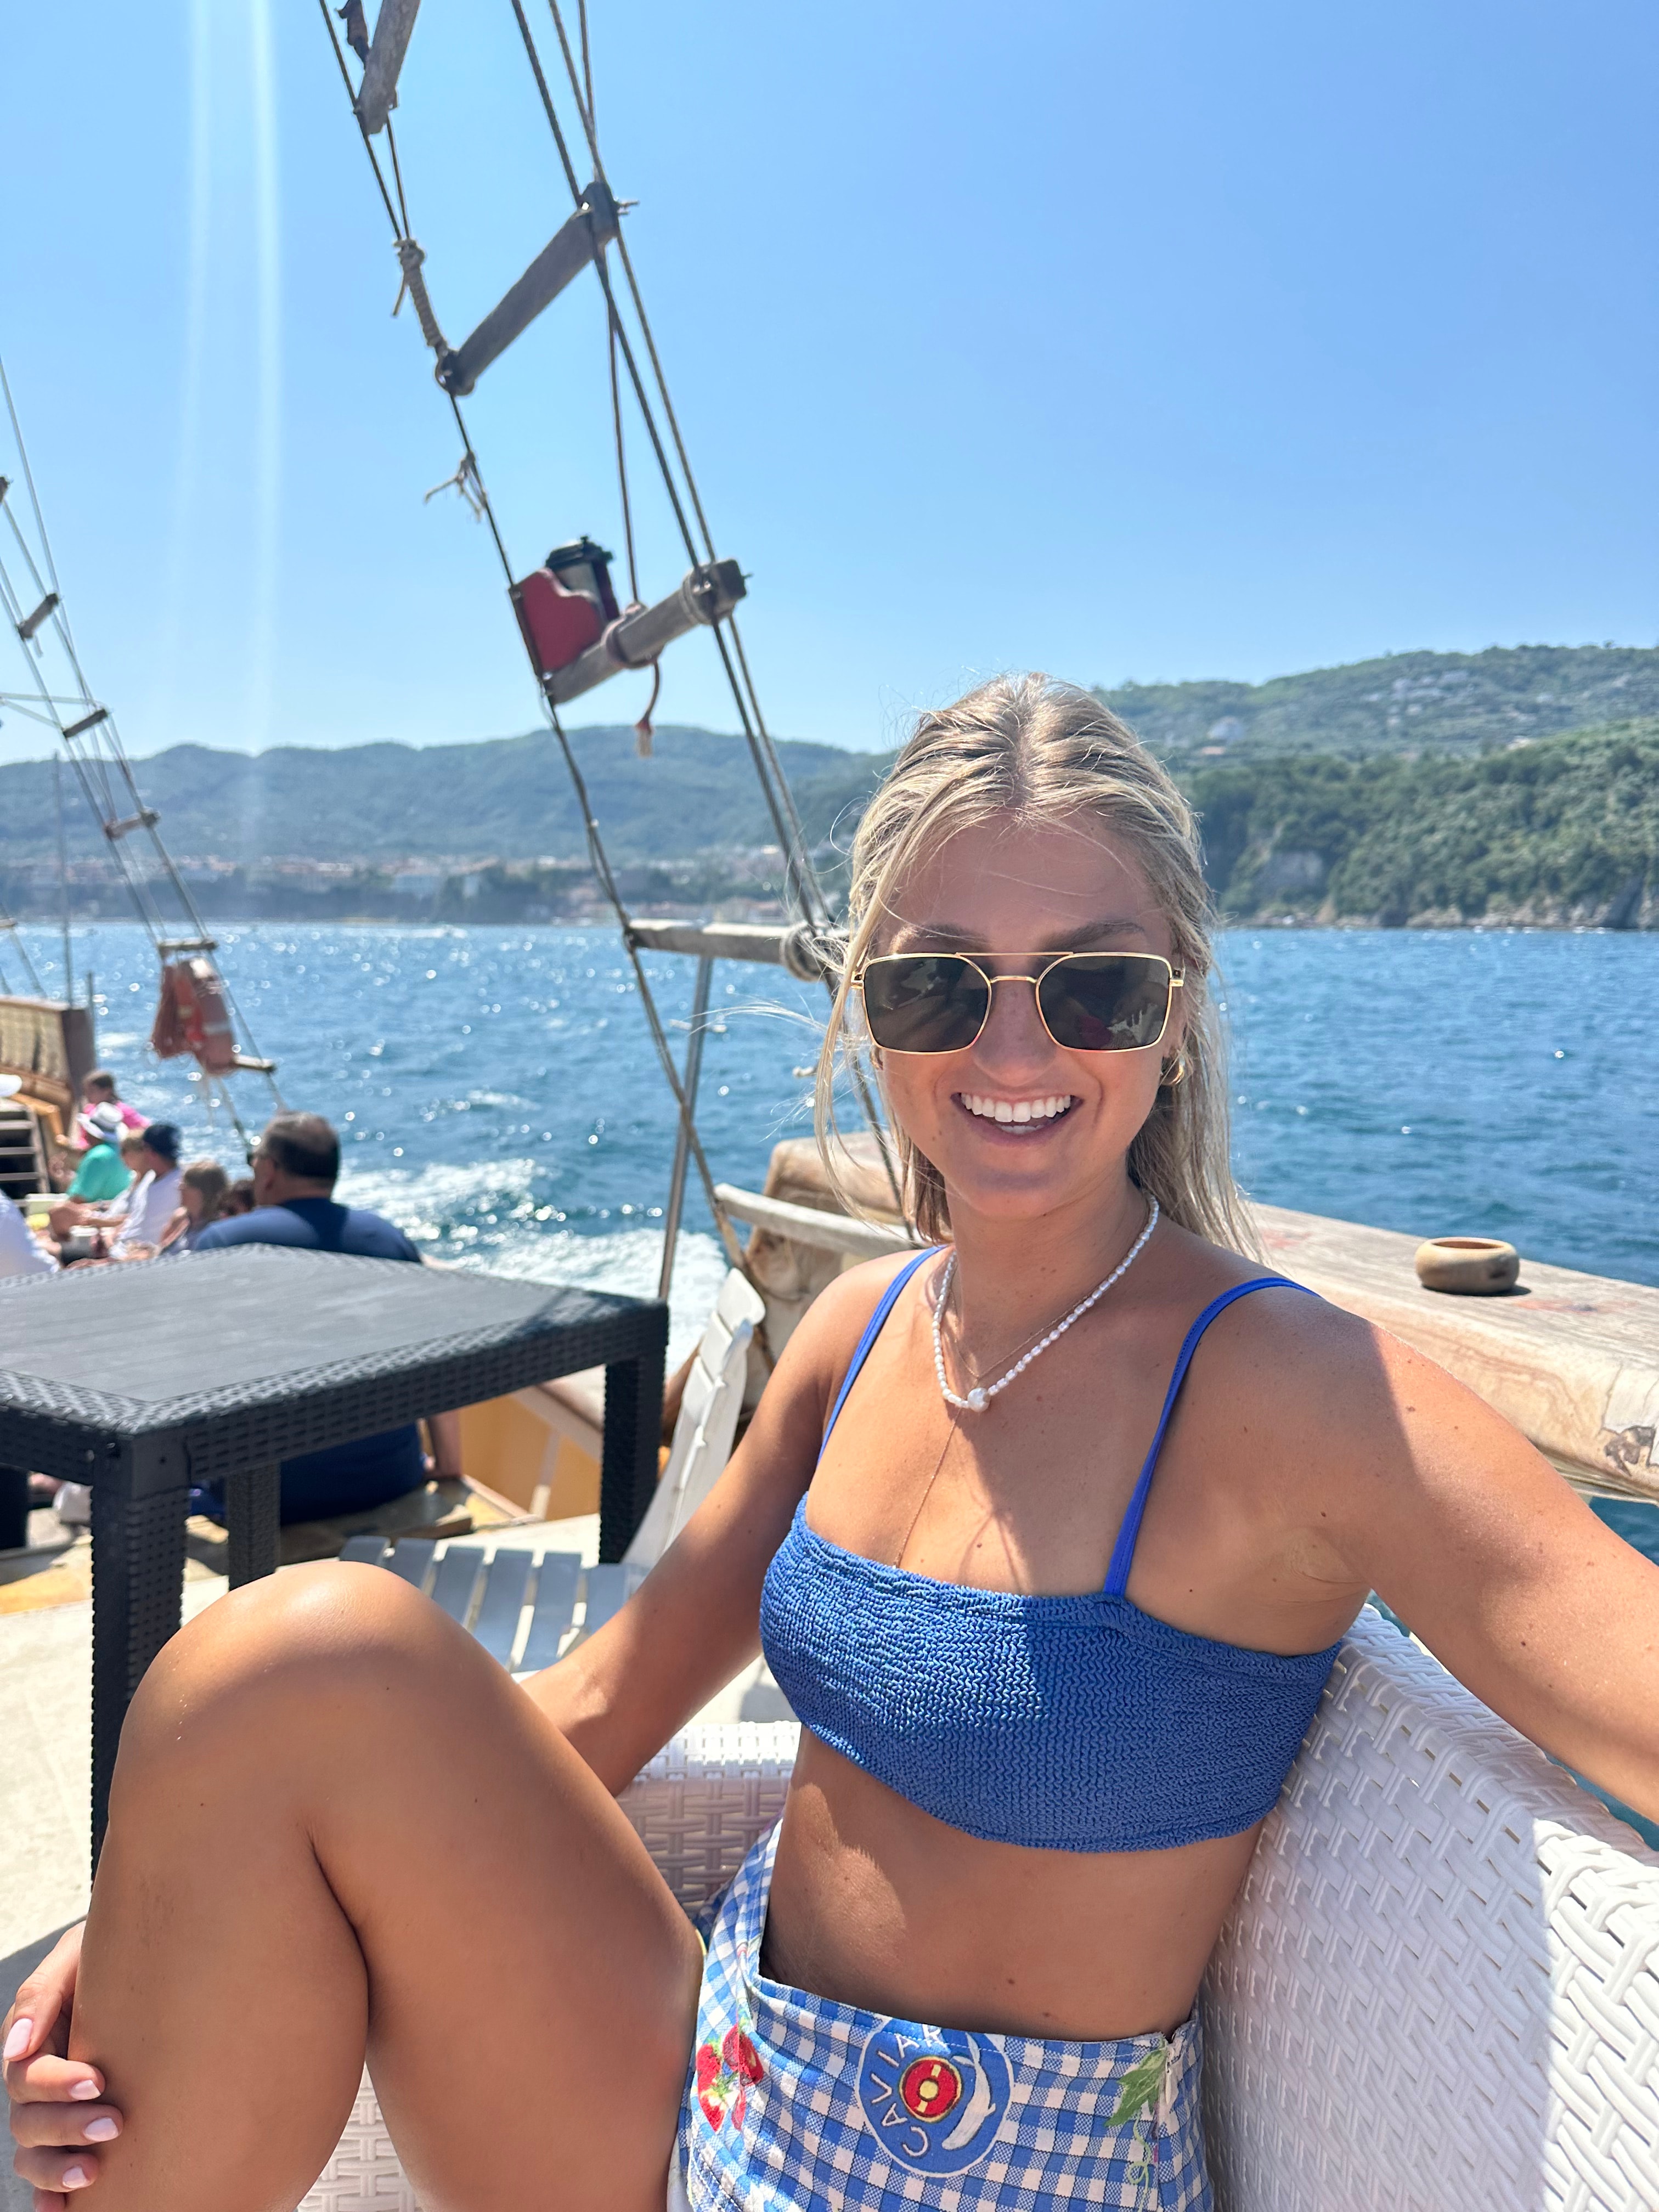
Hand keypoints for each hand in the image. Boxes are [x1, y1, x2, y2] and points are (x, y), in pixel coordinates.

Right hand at [4, 1924, 122, 2204]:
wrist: (149, 1957)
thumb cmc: (112, 1954)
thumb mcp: (76, 1957)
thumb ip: (42, 1995)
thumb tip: (15, 2046)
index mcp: (34, 2040)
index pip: (29, 2076)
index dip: (59, 2084)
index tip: (99, 2080)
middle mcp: (36, 2081)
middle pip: (29, 2122)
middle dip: (67, 2127)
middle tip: (114, 2124)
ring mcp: (51, 2109)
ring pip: (33, 2153)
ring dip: (57, 2168)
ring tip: (95, 2170)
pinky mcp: (72, 2129)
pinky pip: (46, 2173)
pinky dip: (49, 2193)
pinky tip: (62, 2209)